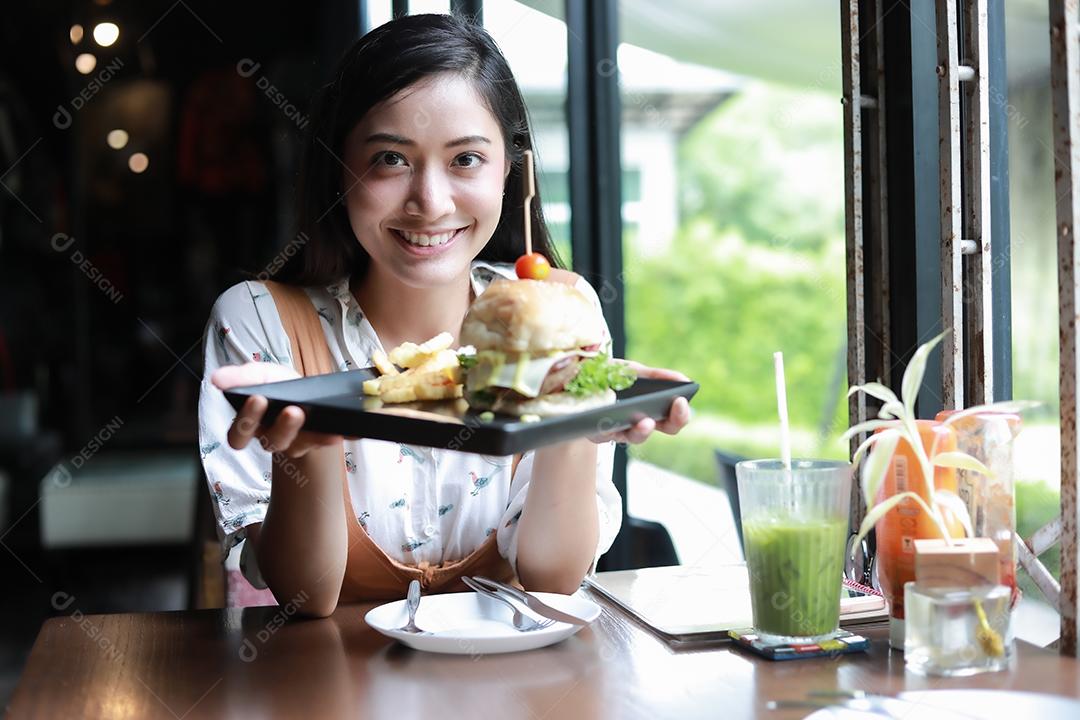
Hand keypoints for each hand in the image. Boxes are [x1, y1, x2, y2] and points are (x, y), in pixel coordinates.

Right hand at [212, 363, 342, 457]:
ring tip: (327, 424)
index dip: (245, 423)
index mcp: (250, 425)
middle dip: (282, 427)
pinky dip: (338, 436)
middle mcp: (270, 438)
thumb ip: (241, 377)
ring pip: (299, 446)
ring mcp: (295, 443)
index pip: (238, 436)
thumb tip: (217, 378)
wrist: (308, 393)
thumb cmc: (279, 385)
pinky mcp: (318, 443)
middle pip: (271, 442)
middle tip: (293, 410)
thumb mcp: (262, 375)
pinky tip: (352, 430)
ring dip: (312, 436)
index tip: (257, 399)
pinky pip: (327, 442)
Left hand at [589, 361, 691, 444]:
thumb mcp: (633, 371)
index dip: (681, 413)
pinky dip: (610, 426)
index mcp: (652, 409)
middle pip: (663, 431)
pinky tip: (610, 418)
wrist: (576, 375)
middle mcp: (639, 424)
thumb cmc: (609, 375)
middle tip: (676, 406)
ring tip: (645, 421)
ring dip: (643, 429)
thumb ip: (657, 377)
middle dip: (674, 420)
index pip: (674, 419)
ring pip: (637, 437)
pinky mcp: (598, 434)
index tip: (682, 400)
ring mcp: (620, 430)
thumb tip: (683, 379)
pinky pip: (606, 434)